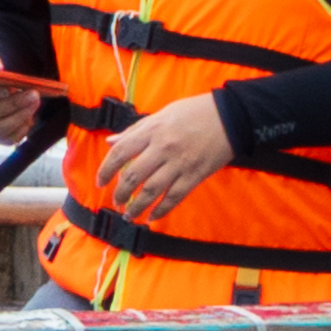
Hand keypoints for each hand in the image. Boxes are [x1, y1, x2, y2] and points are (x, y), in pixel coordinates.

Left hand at [94, 88, 235, 216]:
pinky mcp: (195, 175)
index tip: (100, 182)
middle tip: (116, 202)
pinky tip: (152, 218)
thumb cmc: (194, 112)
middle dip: (121, 193)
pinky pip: (174, 197)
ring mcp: (179, 163)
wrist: (231, 117)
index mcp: (152, 131)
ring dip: (137, 206)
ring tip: (129, 215)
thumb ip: (135, 131)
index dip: (106, 169)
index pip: (120, 153)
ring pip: (151, 191)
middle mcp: (162, 148)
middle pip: (133, 175)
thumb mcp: (161, 114)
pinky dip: (161, 210)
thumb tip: (111, 142)